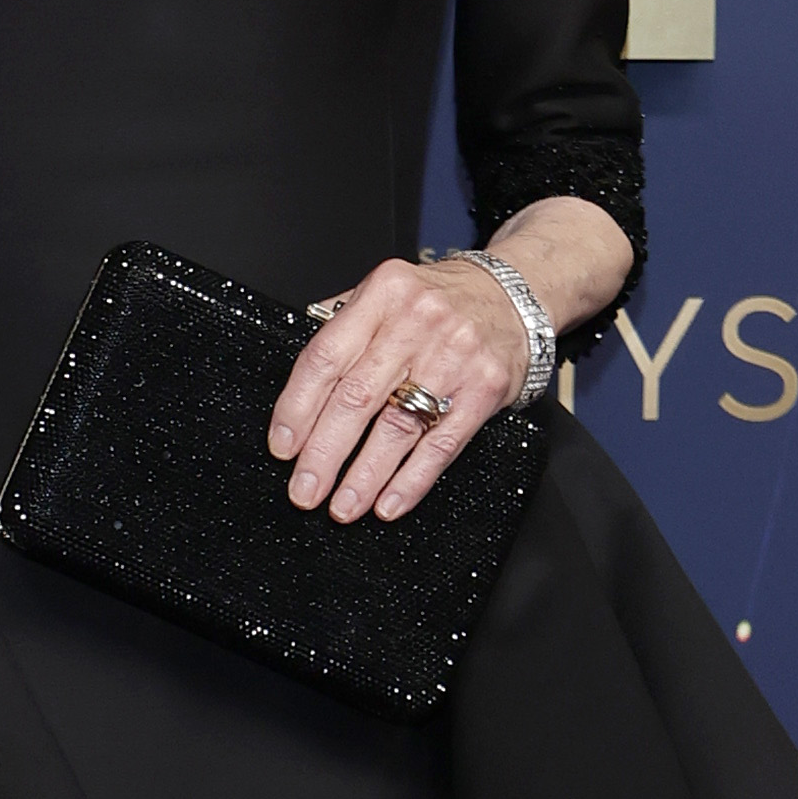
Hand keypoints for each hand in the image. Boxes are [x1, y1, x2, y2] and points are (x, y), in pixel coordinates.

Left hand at [269, 249, 540, 524]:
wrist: (514, 295)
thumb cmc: (441, 301)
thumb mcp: (388, 292)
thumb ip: (343, 326)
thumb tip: (299, 384)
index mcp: (382, 295)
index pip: (325, 357)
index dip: (297, 408)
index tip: (283, 446)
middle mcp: (416, 323)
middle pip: (356, 397)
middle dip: (324, 452)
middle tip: (304, 490)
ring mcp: (453, 357)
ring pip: (397, 427)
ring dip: (364, 476)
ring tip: (343, 506)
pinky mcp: (484, 389)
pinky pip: (441, 444)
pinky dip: (412, 480)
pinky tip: (389, 503)